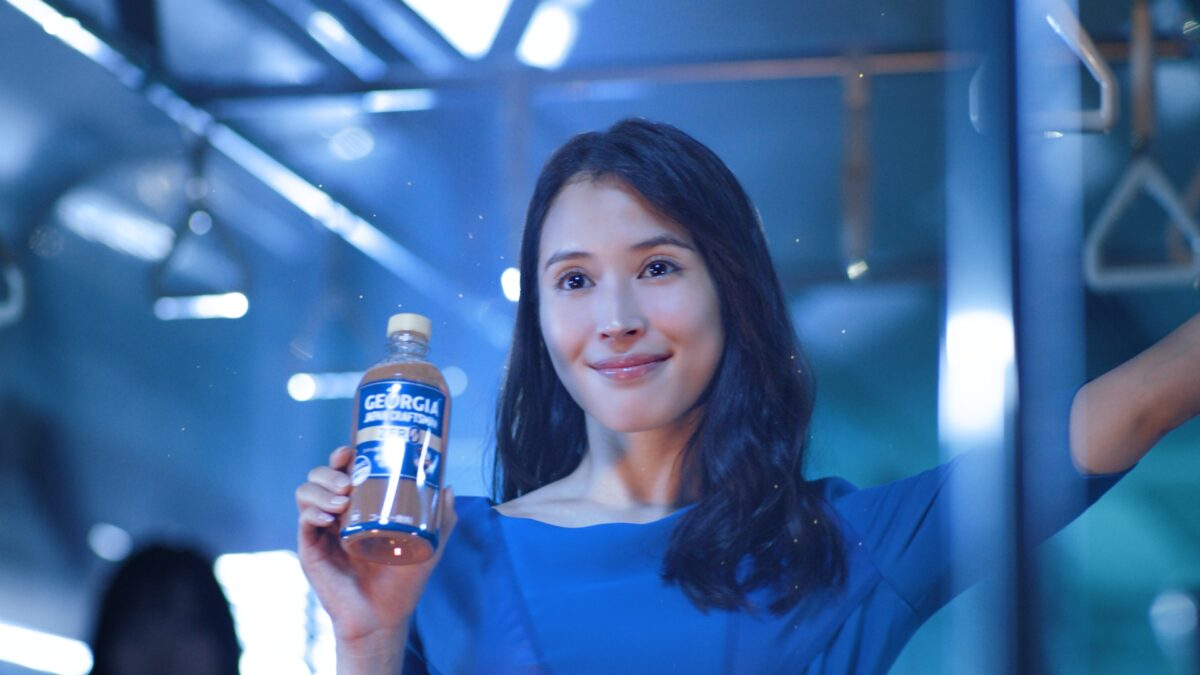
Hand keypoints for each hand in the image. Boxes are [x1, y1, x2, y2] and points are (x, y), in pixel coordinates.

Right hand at [296, 446, 456, 668]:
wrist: (384, 617)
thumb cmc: (403, 580)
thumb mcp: (429, 544)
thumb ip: (441, 517)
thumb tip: (447, 486)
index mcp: (361, 505)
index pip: (345, 470)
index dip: (344, 454)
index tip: (352, 451)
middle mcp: (338, 513)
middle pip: (321, 475)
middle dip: (330, 470)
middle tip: (348, 483)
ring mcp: (322, 530)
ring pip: (306, 492)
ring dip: (320, 489)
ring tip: (342, 502)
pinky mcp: (311, 549)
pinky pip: (303, 521)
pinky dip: (312, 513)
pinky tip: (329, 519)